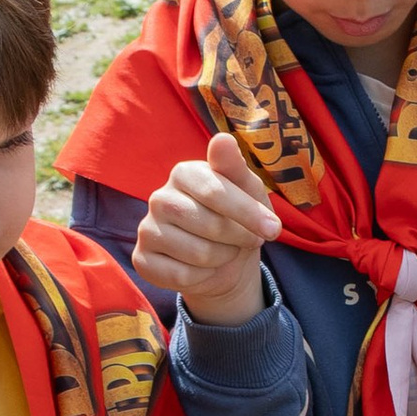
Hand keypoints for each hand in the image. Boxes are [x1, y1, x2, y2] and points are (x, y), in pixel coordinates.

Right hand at [133, 131, 278, 327]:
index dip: (249, 214)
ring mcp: (147, 229)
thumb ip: (235, 167)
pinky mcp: (143, 260)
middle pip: (210, 225)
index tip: (274, 229)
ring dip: (224, 257)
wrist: (223, 261)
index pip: (215, 191)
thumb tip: (223, 139)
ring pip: (198, 253)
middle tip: (248, 239)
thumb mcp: (247, 191)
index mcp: (184, 173)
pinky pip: (181, 276)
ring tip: (225, 250)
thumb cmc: (237, 218)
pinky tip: (204, 268)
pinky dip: (204, 276)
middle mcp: (159, 198)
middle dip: (240, 237)